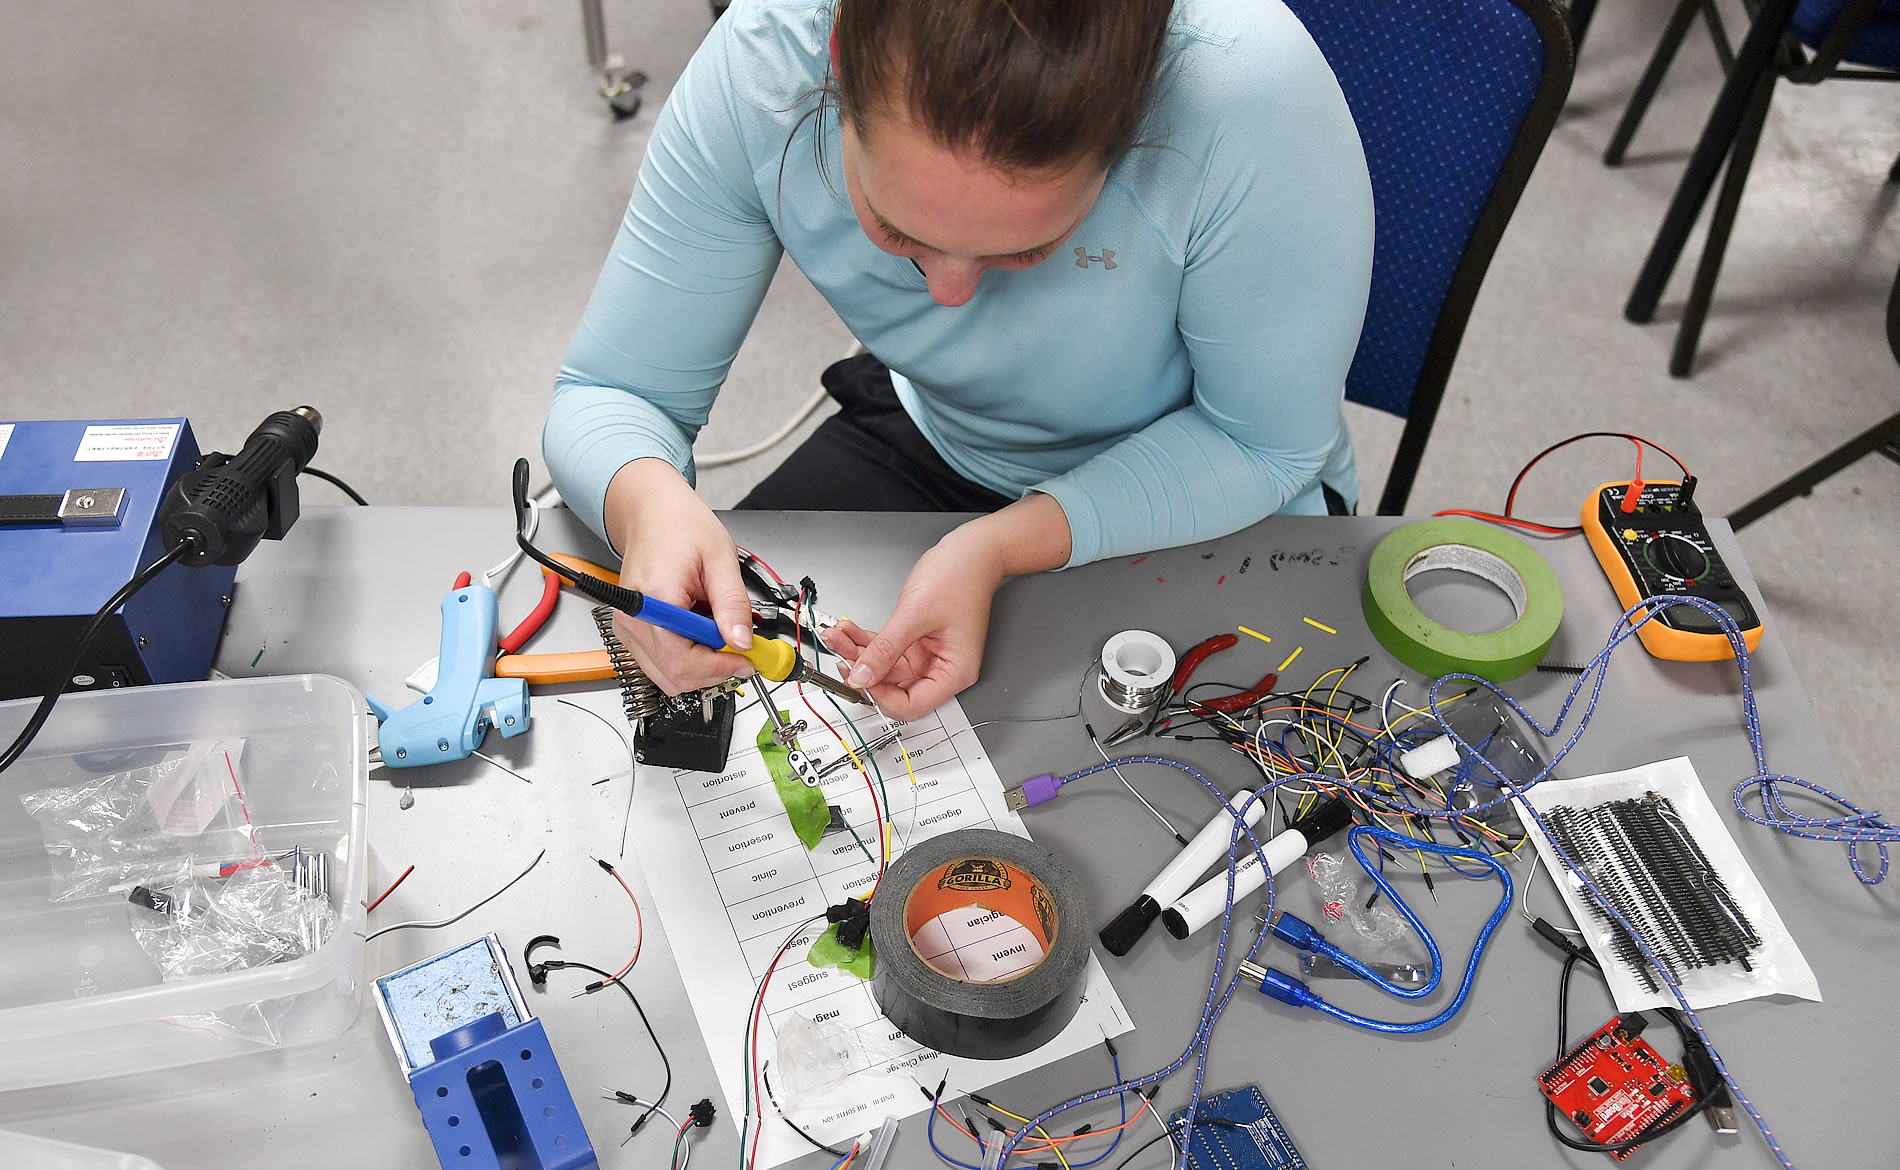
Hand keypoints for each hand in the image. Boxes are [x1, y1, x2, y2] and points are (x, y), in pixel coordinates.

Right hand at [602, 459, 754, 693]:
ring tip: (721, 638)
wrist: (653, 513)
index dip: (719, 666)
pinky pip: (661, 663)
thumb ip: (733, 604)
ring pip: (667, 676)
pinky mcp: (631, 631)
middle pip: (674, 674)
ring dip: (701, 667)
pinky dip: (688, 659)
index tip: (746, 660)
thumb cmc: (680, 526)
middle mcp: (633, 617)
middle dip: (714, 670)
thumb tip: (742, 641)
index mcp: (653, 597)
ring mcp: (628, 627)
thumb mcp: (720, 559)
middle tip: (741, 652)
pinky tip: (702, 636)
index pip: (681, 658)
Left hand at [819, 529, 1005, 721]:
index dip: (881, 697)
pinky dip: (867, 641)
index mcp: (954, 672)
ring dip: (859, 653)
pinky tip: (849, 632)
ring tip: (838, 637)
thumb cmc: (961, 577)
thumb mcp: (915, 615)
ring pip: (885, 667)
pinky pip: (887, 649)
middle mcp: (942, 668)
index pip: (912, 705)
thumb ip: (885, 649)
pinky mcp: (917, 641)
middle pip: (894, 688)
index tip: (857, 679)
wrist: (972, 550)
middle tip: (839, 656)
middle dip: (864, 672)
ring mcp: (928, 655)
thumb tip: (861, 676)